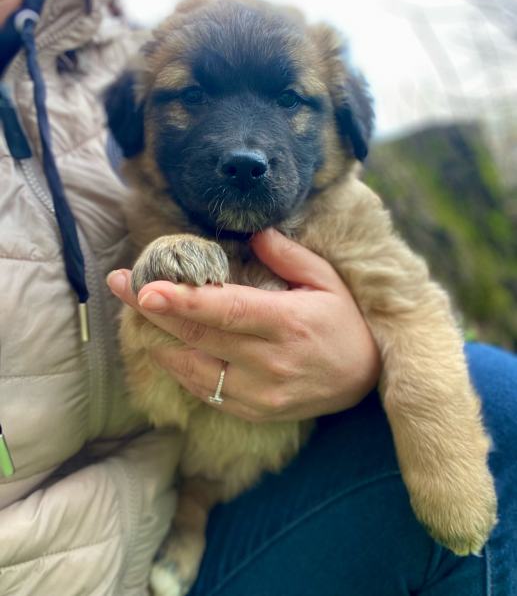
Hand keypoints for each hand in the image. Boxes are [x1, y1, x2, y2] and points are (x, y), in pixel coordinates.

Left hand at [107, 228, 380, 421]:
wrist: (366, 378)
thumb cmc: (346, 322)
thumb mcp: (327, 280)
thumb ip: (289, 255)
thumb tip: (254, 233)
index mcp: (288, 322)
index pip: (227, 311)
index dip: (183, 301)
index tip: (146, 289)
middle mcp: (270, 362)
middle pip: (199, 336)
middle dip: (153, 310)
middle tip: (120, 284)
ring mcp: (260, 394)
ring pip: (193, 369)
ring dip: (159, 340)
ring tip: (137, 313)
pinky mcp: (254, 412)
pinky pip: (206, 392)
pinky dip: (181, 368)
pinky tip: (166, 346)